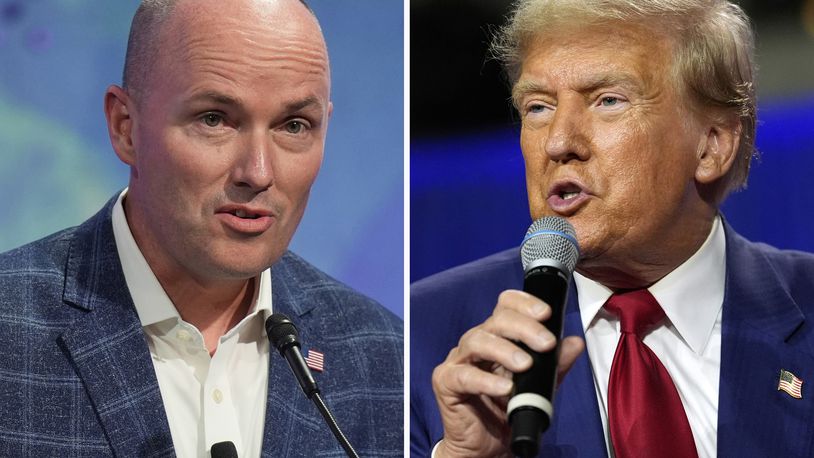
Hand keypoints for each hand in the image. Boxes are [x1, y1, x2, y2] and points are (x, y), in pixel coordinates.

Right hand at [431, 289, 584, 457]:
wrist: (485, 446)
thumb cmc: (506, 410)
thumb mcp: (539, 386)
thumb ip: (555, 365)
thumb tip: (575, 343)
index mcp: (497, 337)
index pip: (505, 306)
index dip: (524, 304)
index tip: (546, 313)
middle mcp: (476, 343)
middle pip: (495, 321)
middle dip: (523, 328)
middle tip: (546, 343)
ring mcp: (458, 360)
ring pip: (477, 341)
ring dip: (504, 350)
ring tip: (525, 364)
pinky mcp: (446, 382)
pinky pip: (464, 375)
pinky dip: (485, 380)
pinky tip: (504, 388)